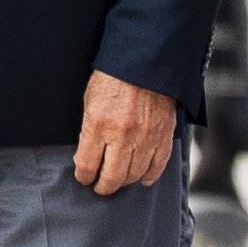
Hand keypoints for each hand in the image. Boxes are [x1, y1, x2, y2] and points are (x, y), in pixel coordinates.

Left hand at [74, 72, 175, 195]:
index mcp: (99, 123)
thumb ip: (88, 130)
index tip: (84, 177)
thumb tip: (86, 156)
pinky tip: (143, 178)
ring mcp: (145, 136)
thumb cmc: (114, 76)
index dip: (83, 176)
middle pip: (112, 178)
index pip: (87, 166)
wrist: (145, 59)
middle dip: (103, 186)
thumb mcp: (90, 99)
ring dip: (125, 181)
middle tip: (100, 186)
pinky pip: (158, 165)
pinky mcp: (163, 134)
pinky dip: (150, 176)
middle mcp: (122, 134)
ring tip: (119, 180)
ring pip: (134, 175)